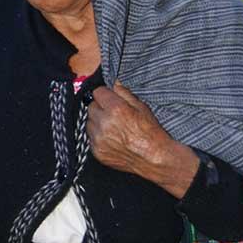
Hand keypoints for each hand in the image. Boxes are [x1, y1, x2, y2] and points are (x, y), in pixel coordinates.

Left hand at [87, 82, 198, 197]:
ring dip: (98, 122)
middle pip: (91, 107)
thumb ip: (124, 93)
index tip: (110, 98)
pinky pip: (91, 137)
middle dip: (101, 108)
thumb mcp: (141, 107)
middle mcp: (104, 123)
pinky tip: (112, 138)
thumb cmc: (150, 133)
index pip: (98, 92)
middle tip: (113, 114)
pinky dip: (98, 136)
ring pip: (89, 122)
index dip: (105, 94)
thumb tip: (114, 84)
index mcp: (116, 109)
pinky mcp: (97, 151)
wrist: (152, 158)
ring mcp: (99, 139)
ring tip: (113, 127)